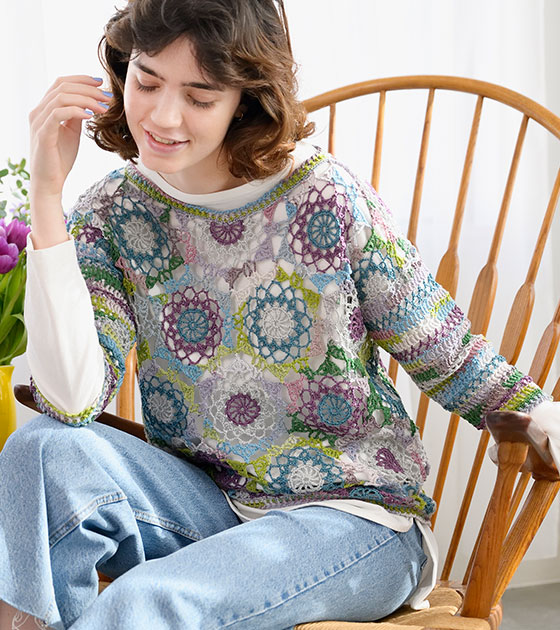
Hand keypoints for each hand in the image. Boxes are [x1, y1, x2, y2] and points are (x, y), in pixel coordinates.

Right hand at [28, 75, 111, 198]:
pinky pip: (59, 114)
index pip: (61, 83)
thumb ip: (76, 116)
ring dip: (86, 99)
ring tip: (103, 107)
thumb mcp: (72, 132)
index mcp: (45, 109)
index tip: (101, 83)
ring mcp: (39, 121)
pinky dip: (76, 111)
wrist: (50, 181)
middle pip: (62, 86)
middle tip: (107, 96)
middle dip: (88, 88)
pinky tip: (91, 116)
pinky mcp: (43, 133)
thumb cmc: (60, 159)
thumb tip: (88, 103)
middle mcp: (39, 112)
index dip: (81, 80)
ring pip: (61, 97)